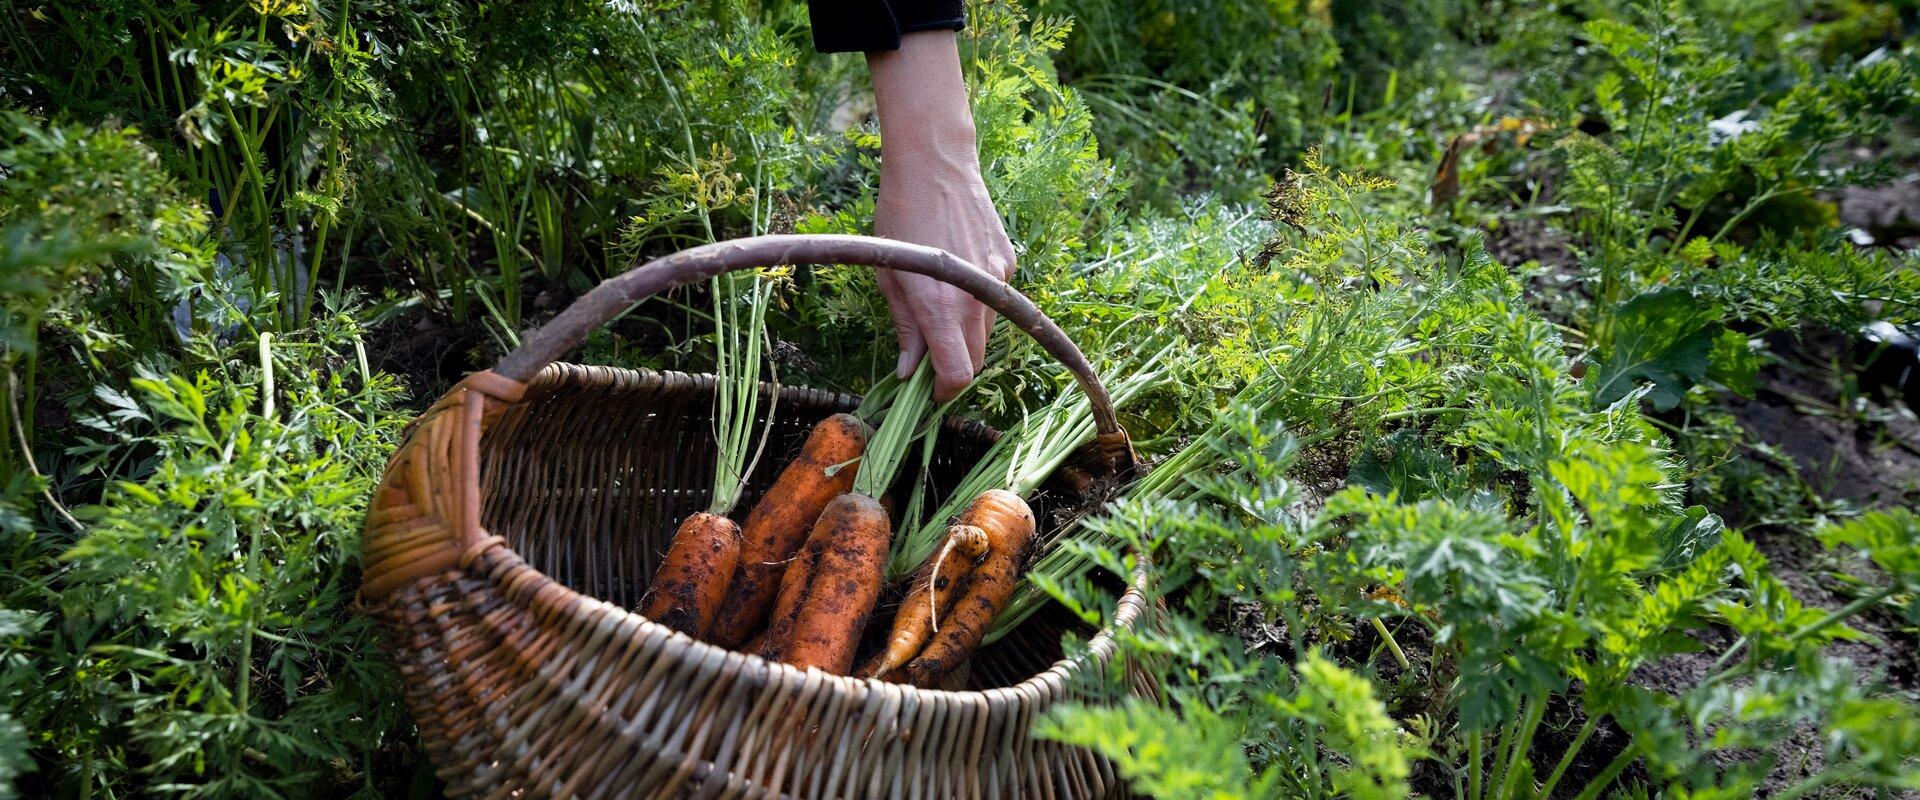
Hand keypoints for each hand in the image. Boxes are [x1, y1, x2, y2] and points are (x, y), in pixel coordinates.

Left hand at [867, 31, 1015, 401]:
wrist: (935, 163)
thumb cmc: (899, 216)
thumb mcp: (888, 275)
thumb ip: (905, 327)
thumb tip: (909, 371)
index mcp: (941, 306)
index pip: (958, 373)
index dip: (943, 391)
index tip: (928, 392)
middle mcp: (976, 298)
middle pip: (976, 358)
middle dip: (954, 367)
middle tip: (928, 361)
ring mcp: (997, 278)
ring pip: (988, 329)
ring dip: (965, 335)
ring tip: (938, 309)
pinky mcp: (1007, 260)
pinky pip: (995, 297)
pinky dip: (977, 302)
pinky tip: (956, 276)